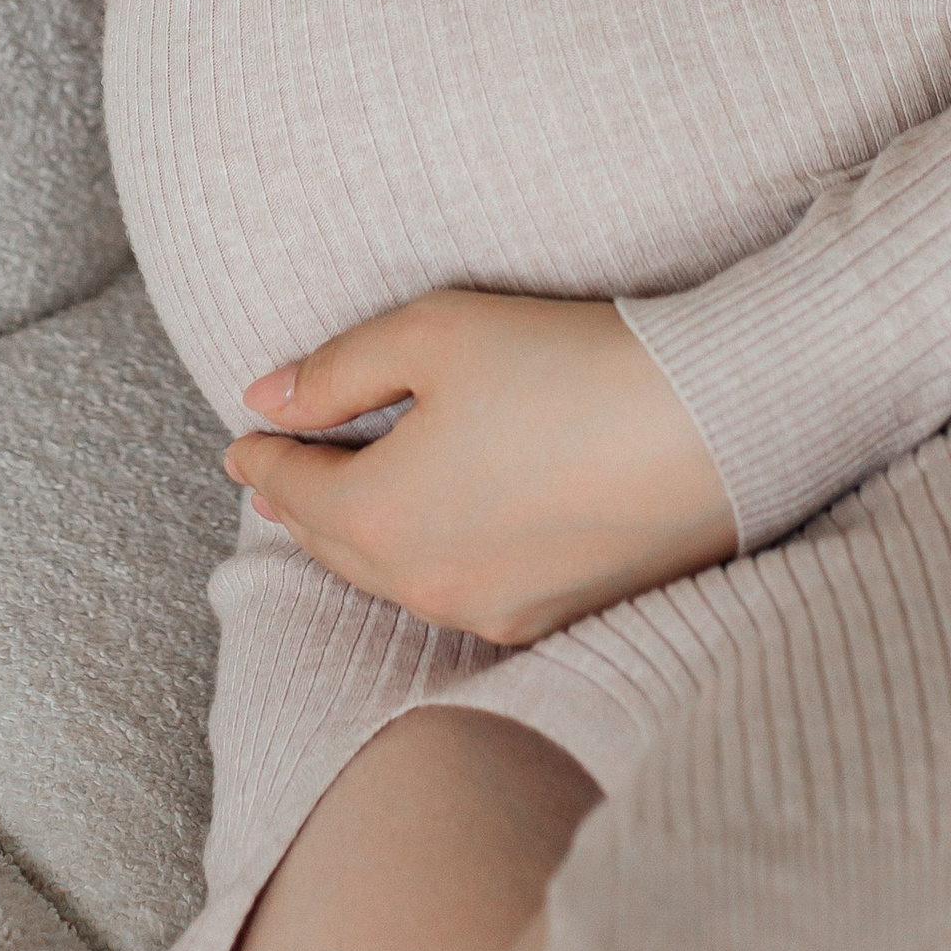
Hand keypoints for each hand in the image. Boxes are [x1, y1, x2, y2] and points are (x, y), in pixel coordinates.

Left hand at [222, 288, 738, 647]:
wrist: (709, 422)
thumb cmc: (563, 364)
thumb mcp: (433, 335)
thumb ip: (338, 369)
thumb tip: (267, 397)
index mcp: (381, 517)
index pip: (293, 489)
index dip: (263, 457)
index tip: (240, 440)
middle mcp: (426, 585)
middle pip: (338, 546)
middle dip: (303, 506)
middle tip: (279, 476)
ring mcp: (494, 611)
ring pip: (398, 577)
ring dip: (363, 539)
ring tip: (348, 503)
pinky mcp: (555, 615)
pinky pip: (460, 592)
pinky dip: (429, 560)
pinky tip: (440, 531)